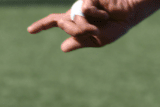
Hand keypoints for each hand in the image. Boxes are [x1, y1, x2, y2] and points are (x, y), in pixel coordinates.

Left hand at [27, 0, 159, 51]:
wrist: (129, 13)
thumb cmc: (116, 26)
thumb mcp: (98, 39)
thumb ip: (80, 41)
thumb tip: (62, 48)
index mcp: (77, 22)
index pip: (55, 21)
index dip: (42, 25)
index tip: (30, 31)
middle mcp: (76, 12)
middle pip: (63, 25)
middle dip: (74, 31)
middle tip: (93, 31)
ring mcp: (80, 5)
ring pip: (73, 21)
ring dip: (86, 28)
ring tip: (101, 25)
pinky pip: (84, 12)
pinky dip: (96, 17)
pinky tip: (105, 14)